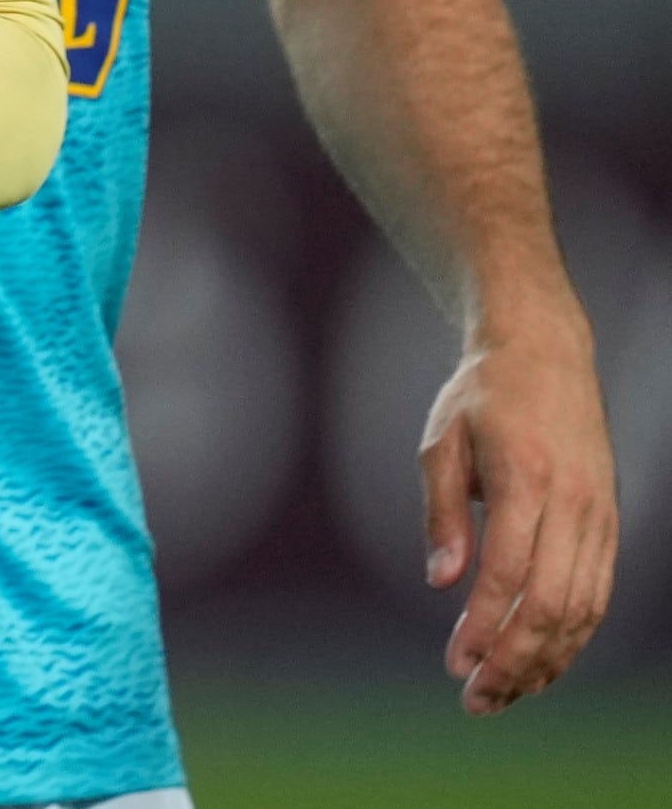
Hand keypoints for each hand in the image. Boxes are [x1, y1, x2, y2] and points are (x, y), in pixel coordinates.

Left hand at [417, 316, 620, 712]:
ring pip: (582, 609)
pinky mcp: (610, 523)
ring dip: (546, 660)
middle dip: (514, 661)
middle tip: (476, 699)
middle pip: (550, 604)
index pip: (507, 574)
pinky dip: (572, 636)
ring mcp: (599, 516)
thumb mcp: (442, 440)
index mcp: (528, 479)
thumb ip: (442, 511)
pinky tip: (542, 663)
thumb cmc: (481, 396)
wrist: (546, 353)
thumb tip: (442, 581)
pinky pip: (597, 594)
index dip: (481, 627)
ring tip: (504, 694)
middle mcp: (573, 503)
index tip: (453, 663)